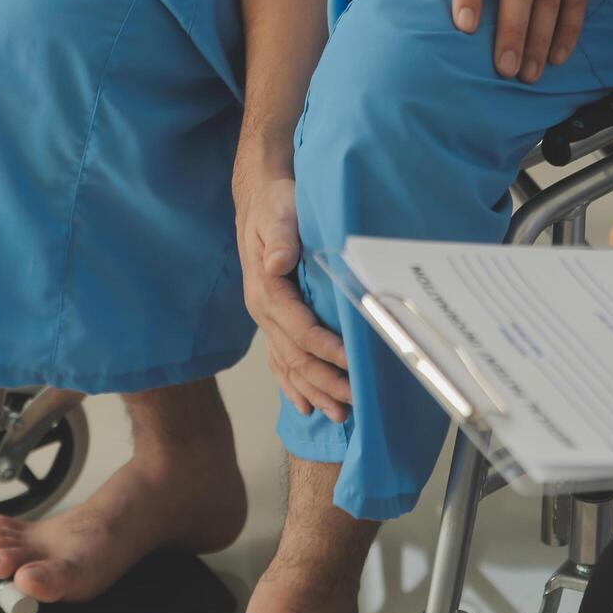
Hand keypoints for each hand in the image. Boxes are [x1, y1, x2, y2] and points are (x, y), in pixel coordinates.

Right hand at [234, 166, 350, 421]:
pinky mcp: (274, 320)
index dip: (325, 349)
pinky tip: (306, 404)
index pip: (298, 328)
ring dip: (314, 391)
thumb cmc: (275, 204)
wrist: (260, 198)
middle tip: (353, 402)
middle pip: (295, 356)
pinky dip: (292, 385)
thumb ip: (279, 237)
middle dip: (325, 382)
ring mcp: (267, 319)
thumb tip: (278, 262)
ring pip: (289, 364)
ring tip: (338, 415)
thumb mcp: (278, 212)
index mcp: (266, 289)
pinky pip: (280, 360)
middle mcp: (264, 310)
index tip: (351, 363)